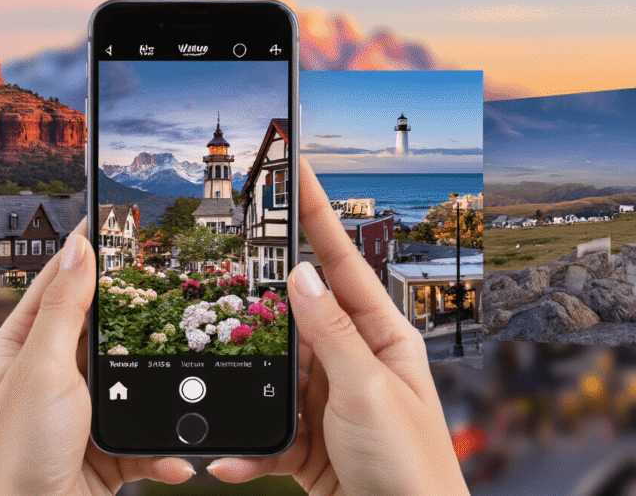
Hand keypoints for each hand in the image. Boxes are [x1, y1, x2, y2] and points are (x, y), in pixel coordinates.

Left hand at [0, 220, 194, 495]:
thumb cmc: (16, 451)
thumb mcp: (43, 368)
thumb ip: (65, 308)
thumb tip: (80, 246)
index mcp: (26, 345)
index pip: (62, 282)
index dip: (91, 251)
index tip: (121, 219)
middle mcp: (54, 373)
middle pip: (107, 328)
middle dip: (142, 318)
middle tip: (181, 290)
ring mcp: (83, 411)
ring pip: (135, 382)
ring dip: (161, 389)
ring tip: (191, 376)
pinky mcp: (107, 449)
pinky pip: (146, 437)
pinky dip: (163, 448)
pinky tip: (175, 455)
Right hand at [208, 157, 468, 495]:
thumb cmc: (411, 470)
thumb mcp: (367, 391)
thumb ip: (330, 334)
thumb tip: (302, 277)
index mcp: (383, 338)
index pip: (341, 264)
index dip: (317, 214)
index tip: (297, 171)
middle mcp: (353, 362)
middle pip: (297, 314)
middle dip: (260, 303)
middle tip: (225, 272)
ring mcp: (327, 401)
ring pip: (272, 371)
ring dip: (248, 382)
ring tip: (224, 378)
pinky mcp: (306, 441)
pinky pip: (265, 429)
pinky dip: (247, 443)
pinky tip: (235, 454)